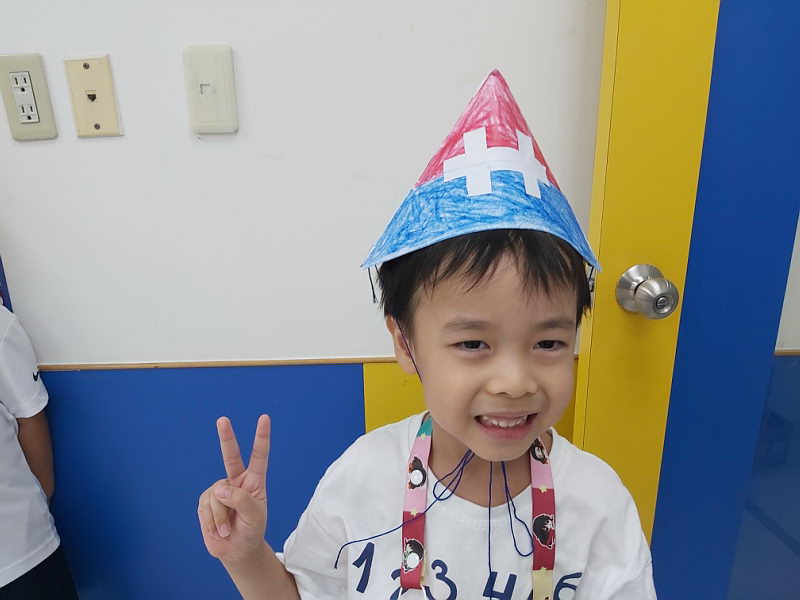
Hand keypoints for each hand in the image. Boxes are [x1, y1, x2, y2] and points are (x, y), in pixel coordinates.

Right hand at [198, 415, 270, 565]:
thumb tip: (220, 488)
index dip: (261, 437)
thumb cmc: (251, 531)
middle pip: (231, 456)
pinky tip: (219, 529)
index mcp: (254, 481)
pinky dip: (213, 522)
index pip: (259, 456)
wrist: (236, 550)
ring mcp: (219, 490)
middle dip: (226, 437)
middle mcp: (236, 481)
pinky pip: (207, 507)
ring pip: (217, 496)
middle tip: (222, 419)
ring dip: (222, 518)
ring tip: (228, 529)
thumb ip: (242, 500)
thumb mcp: (255, 517)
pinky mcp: (206, 501)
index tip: (264, 418)